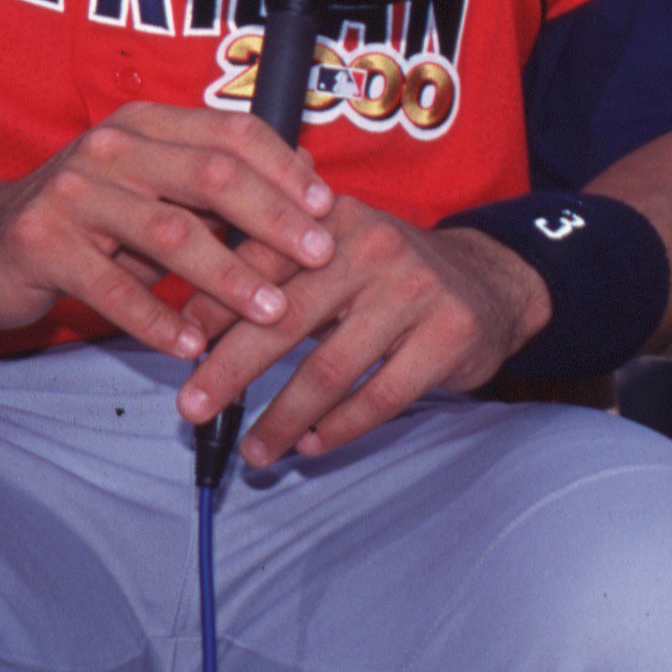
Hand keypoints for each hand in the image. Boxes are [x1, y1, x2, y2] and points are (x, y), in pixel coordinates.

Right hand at [0, 102, 338, 359]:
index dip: (284, 170)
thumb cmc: (87, 219)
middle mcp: (110, 148)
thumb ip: (216, 186)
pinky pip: (110, 288)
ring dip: (227, 277)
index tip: (328, 208)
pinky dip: (156, 320)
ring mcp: (71, 193)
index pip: (231, 133)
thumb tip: (308, 184)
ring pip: (169, 233)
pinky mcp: (39, 244)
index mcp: (147, 124)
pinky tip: (191, 347)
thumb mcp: (154, 189)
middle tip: (318, 257)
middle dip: (273, 219)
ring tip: (269, 312)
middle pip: (211, 176)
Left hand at [174, 199, 553, 463]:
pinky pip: (379, 397)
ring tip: (253, 450)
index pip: (262, 265)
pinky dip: (339, 428)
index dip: (215, 308)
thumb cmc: (393, 274)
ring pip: (329, 370)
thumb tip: (186, 315)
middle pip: (286, 320)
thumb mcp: (338, 247)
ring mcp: (415, 292)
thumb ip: (275, 265)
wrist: (493, 281)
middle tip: (191, 409)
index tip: (179, 347)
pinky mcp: (448, 335)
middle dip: (229, 370)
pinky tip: (312, 444)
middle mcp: (375, 248)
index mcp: (336, 221)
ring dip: (282, 418)